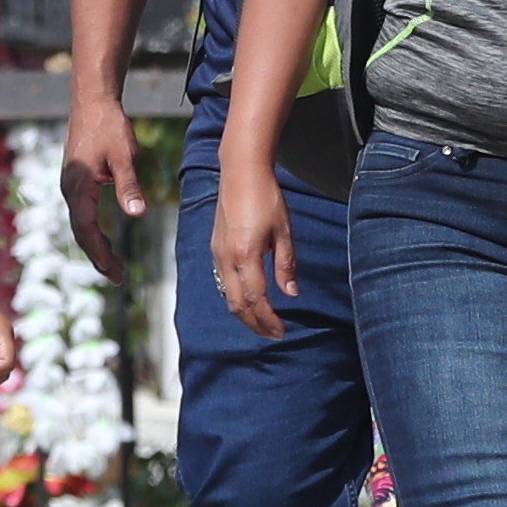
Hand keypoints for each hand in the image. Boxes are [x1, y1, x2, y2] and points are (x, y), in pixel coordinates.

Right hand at [58, 91, 146, 281]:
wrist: (92, 101)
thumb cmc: (108, 125)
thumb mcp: (124, 156)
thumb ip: (128, 185)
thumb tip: (137, 213)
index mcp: (78, 186)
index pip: (86, 229)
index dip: (99, 253)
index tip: (113, 272)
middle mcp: (70, 189)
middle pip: (81, 232)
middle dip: (98, 256)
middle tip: (118, 278)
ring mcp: (71, 185)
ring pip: (81, 224)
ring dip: (96, 246)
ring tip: (114, 266)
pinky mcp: (76, 181)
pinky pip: (83, 214)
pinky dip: (93, 231)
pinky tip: (105, 239)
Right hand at [212, 162, 296, 341]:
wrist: (240, 172)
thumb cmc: (266, 197)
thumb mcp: (284, 231)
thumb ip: (286, 264)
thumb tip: (291, 294)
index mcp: (245, 254)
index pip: (255, 298)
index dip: (268, 319)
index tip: (281, 330)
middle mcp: (226, 258)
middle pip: (236, 304)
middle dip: (254, 323)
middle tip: (272, 334)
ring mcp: (217, 253)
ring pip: (227, 295)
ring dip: (244, 313)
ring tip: (262, 321)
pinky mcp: (215, 248)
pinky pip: (223, 282)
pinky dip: (236, 297)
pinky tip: (249, 298)